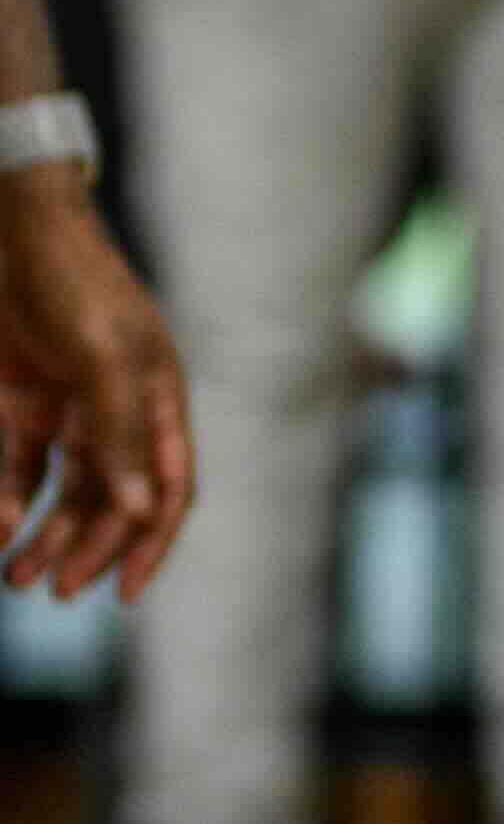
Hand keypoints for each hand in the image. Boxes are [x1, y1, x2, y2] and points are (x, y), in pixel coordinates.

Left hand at [0, 169, 192, 600]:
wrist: (12, 229)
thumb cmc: (72, 284)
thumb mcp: (104, 357)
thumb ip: (122, 434)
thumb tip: (144, 512)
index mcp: (158, 402)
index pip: (169, 489)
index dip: (151, 544)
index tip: (122, 594)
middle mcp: (119, 414)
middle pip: (113, 502)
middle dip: (87, 549)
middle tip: (54, 591)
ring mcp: (69, 410)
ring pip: (65, 494)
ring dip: (46, 539)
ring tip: (16, 579)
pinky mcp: (21, 404)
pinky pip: (20, 469)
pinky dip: (10, 503)